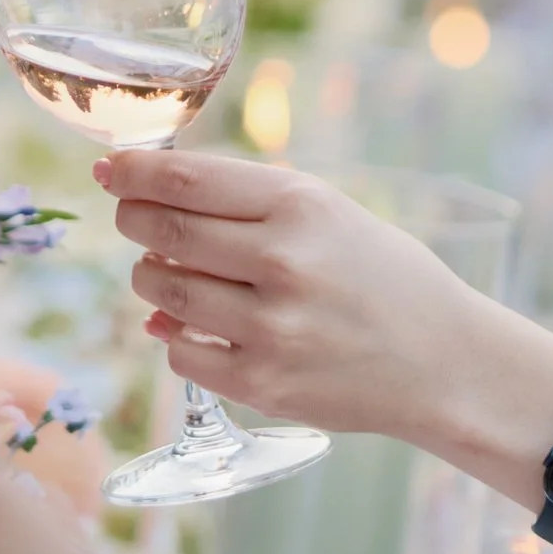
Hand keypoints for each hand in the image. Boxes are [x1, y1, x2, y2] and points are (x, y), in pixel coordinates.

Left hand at [97, 152, 497, 443]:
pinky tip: (193, 324)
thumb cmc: (379, 277)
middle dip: (132, 220)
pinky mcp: (263, 384)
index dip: (133, 172)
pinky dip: (175, 334)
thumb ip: (248, 202)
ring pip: (161, 292)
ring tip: (164, 271)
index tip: (109, 170)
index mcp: (302, 206)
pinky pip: (180, 352)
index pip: (186, 180)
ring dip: (149, 277)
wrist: (443, 362)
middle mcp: (284, 263)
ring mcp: (271, 328)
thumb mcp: (330, 214)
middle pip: (163, 232)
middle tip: (130, 218)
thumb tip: (148, 195)